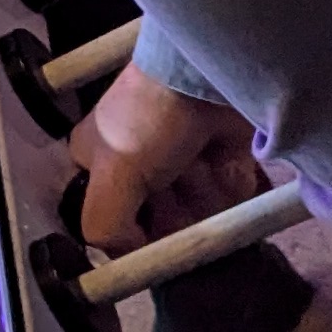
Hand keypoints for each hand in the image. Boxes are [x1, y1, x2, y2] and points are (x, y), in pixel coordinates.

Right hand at [67, 62, 262, 253]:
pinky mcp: (224, 153)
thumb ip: (105, 227)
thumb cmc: (150, 116)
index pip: (115, 223)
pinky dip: (233, 180)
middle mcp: (139, 164)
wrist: (208, 73)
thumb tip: (131, 258)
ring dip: (206, 191)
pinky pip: (232, 191)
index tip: (152, 229)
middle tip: (175, 177)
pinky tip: (226, 156)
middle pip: (165, 221)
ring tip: (202, 157)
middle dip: (178, 208)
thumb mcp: (110, 174)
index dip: (138, 234)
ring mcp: (185, 159)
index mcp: (98, 163)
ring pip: (201, 207)